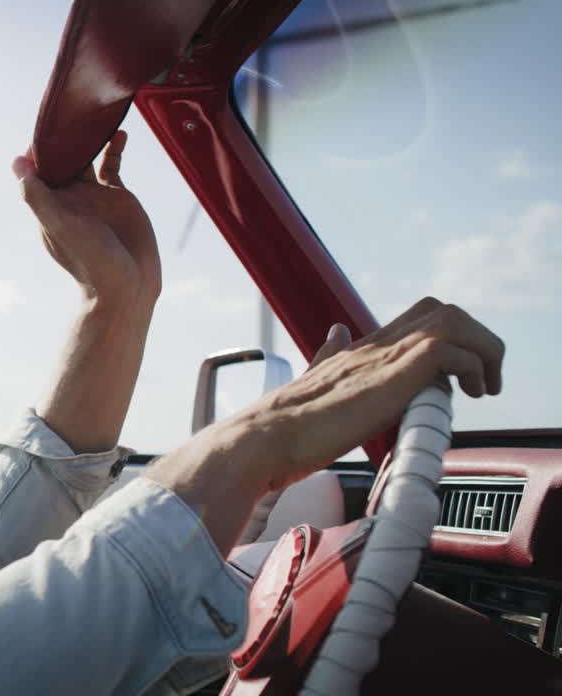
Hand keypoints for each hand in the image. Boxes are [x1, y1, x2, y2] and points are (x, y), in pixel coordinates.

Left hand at [12, 131, 160, 303]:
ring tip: (93, 114)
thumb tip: (17, 163)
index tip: (46, 122)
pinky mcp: (118, 197)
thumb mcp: (59, 226)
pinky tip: (119, 133)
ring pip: (86, 157)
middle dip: (63, 135)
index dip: (38, 145)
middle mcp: (69, 197)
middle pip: (61, 157)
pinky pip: (112, 165)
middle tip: (71, 107)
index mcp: (49, 203)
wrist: (128, 285)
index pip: (36, 167)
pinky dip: (114, 147)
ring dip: (87, 137)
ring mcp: (93, 196)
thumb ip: (37, 196)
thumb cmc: (90, 261)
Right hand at [256, 298, 505, 489]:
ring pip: (454, 320)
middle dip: (473, 341)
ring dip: (482, 350)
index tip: (455, 381)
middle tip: (477, 384)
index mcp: (358, 351)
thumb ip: (326, 358)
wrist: (266, 438)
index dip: (446, 341)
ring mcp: (384, 355)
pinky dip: (472, 368)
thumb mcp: (314, 383)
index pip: (415, 321)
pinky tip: (466, 396)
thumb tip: (334, 333)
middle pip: (439, 310)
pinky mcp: (394, 371)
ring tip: (481, 388)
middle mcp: (373, 345)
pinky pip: (452, 349)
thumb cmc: (284, 428)